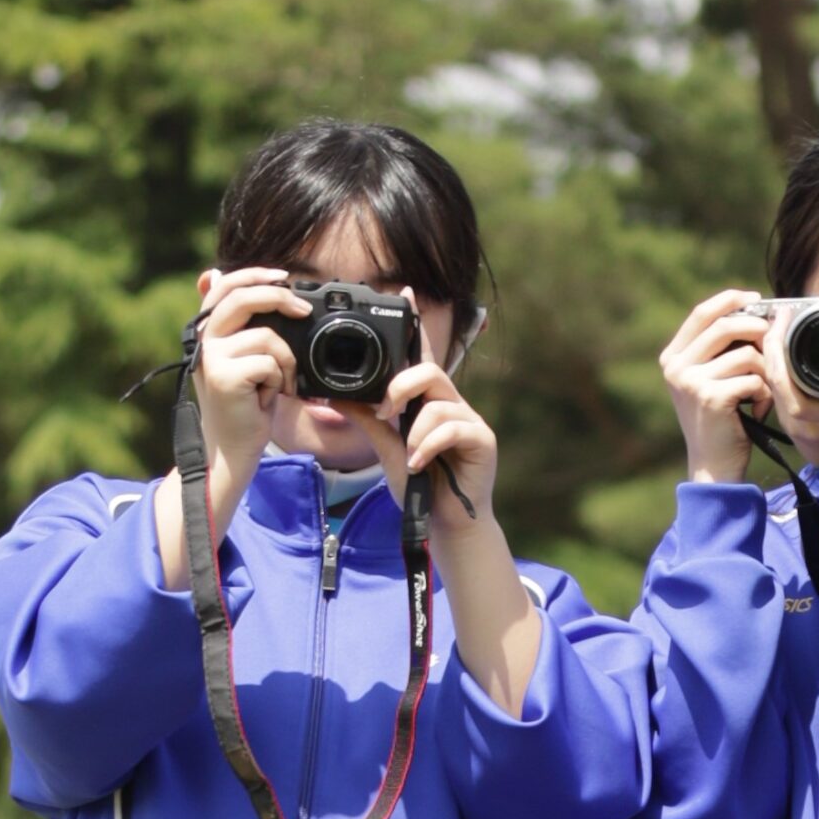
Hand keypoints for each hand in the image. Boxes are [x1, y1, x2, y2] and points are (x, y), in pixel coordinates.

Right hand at [187, 267, 308, 487]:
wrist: (232, 449)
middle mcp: (204, 339)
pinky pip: (270, 363)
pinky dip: (280, 382)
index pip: (225, 286)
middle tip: (304, 311)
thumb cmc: (245, 406)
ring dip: (286, 363)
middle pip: (243, 298)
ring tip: (279, 385)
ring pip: (267, 337)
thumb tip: (211, 273)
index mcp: (208, 330)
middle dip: (280, 298)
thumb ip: (237, 324)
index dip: (254, 275)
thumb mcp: (241, 359)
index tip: (284, 276)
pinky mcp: (224, 376)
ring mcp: (211, 357)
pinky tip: (268, 399)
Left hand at [344, 290, 503, 544]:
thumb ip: (368, 420)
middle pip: (429, 371)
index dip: (414, 326)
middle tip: (387, 413)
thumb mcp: (386, 448)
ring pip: (438, 401)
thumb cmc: (421, 485)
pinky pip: (452, 428)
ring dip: (415, 430)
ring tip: (410, 456)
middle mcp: (451, 405)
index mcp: (428, 402)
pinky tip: (420, 464)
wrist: (445, 523)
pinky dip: (429, 445)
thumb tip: (335, 395)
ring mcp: (469, 421)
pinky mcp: (483, 440)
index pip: (420, 357)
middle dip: (402, 386)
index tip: (403, 294)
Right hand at [663, 291, 774, 484]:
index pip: (702, 313)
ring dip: (765, 372)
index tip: (755, 299)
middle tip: (774, 340)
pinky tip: (759, 411)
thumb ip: (719, 350)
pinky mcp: (710, 397)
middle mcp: (676, 367)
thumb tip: (754, 313)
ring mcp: (691, 381)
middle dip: (756, 329)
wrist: (713, 466)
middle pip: (725, 326)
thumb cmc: (721, 422)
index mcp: (673, 357)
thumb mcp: (710, 381)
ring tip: (763, 393)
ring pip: (745, 355)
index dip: (730, 300)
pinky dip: (764, 395)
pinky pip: (753, 380)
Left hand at [764, 307, 818, 468]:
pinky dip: (774, 370)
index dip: (779, 344)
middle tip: (781, 316)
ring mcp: (789, 425)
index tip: (786, 315)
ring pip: (769, 383)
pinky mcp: (786, 425)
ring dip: (770, 354)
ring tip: (778, 329)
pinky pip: (773, 392)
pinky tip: (778, 352)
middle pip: (772, 375)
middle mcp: (799, 421)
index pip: (785, 376)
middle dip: (772, 342)